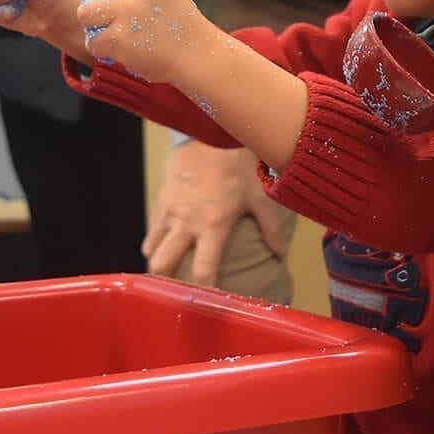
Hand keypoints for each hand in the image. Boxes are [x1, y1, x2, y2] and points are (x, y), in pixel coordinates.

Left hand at [76, 0, 220, 84]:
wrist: (196, 54)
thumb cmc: (173, 20)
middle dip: (98, 1)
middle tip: (116, 17)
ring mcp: (129, 9)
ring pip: (85, 12)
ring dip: (94, 26)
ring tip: (112, 32)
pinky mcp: (121, 38)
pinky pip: (92, 41)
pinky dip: (101, 49)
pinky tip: (119, 50)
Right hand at [143, 141, 291, 288]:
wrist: (210, 129)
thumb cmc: (238, 162)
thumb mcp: (259, 194)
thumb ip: (271, 227)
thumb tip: (281, 254)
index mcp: (213, 226)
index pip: (204, 271)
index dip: (205, 292)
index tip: (208, 304)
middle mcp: (186, 223)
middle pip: (163, 265)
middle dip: (165, 284)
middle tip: (174, 294)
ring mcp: (170, 210)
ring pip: (152, 248)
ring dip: (158, 262)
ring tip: (167, 271)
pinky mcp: (162, 197)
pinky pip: (153, 226)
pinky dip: (156, 239)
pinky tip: (165, 241)